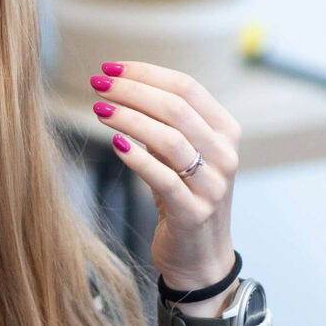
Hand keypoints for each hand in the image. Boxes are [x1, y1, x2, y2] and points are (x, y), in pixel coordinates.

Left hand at [86, 61, 240, 301]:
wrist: (200, 257)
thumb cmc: (184, 195)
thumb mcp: (181, 154)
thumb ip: (165, 123)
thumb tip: (123, 85)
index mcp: (226, 130)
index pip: (187, 87)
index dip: (146, 73)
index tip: (112, 68)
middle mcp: (226, 154)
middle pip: (177, 107)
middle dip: (132, 90)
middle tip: (98, 84)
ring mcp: (213, 185)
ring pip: (169, 138)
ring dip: (129, 118)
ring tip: (99, 109)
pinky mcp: (194, 212)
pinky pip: (162, 177)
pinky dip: (136, 156)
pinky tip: (114, 143)